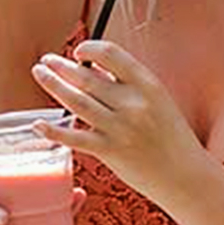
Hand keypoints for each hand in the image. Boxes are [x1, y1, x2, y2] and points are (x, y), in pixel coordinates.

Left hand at [30, 40, 204, 198]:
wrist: (186, 175)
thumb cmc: (171, 137)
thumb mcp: (158, 102)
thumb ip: (128, 86)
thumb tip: (94, 70)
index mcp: (148, 85)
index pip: (111, 54)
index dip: (89, 48)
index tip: (77, 53)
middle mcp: (133, 103)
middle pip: (88, 77)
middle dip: (61, 66)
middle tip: (45, 61)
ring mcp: (120, 128)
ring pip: (77, 101)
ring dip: (53, 85)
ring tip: (39, 73)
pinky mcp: (110, 151)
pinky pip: (75, 138)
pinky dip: (54, 131)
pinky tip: (37, 124)